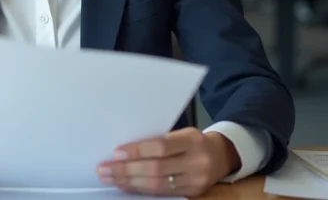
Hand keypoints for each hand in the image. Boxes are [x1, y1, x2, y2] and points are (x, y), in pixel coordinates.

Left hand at [96, 128, 239, 196]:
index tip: (116, 152)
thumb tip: (125, 149)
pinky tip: (126, 186)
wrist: (222, 155)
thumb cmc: (194, 141)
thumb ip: (159, 140)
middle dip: (127, 170)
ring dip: (129, 182)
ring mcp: (195, 180)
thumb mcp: (181, 133)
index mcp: (192, 140)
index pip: (161, 147)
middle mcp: (196, 162)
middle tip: (105, 169)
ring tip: (110, 178)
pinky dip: (141, 190)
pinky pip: (162, 194)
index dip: (137, 150)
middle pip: (156, 169)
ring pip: (157, 185)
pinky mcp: (192, 193)